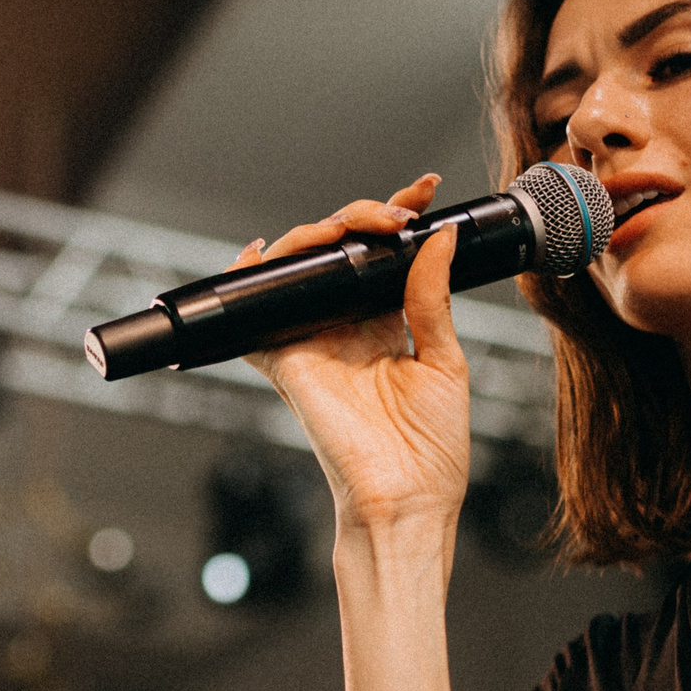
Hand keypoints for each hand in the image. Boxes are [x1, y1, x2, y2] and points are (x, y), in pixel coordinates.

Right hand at [243, 173, 470, 533]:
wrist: (407, 499)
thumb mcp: (445, 361)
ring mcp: (311, 341)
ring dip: (318, 232)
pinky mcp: (283, 362)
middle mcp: (345, 326)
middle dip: (362, 215)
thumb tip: (438, 238)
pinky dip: (245, 281)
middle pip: (337, 250)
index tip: (422, 191)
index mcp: (387, 324)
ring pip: (297, 268)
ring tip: (357, 224)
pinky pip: (249, 317)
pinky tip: (259, 252)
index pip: (383, 255)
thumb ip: (433, 298)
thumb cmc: (433, 449)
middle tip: (396, 213)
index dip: (396, 216)